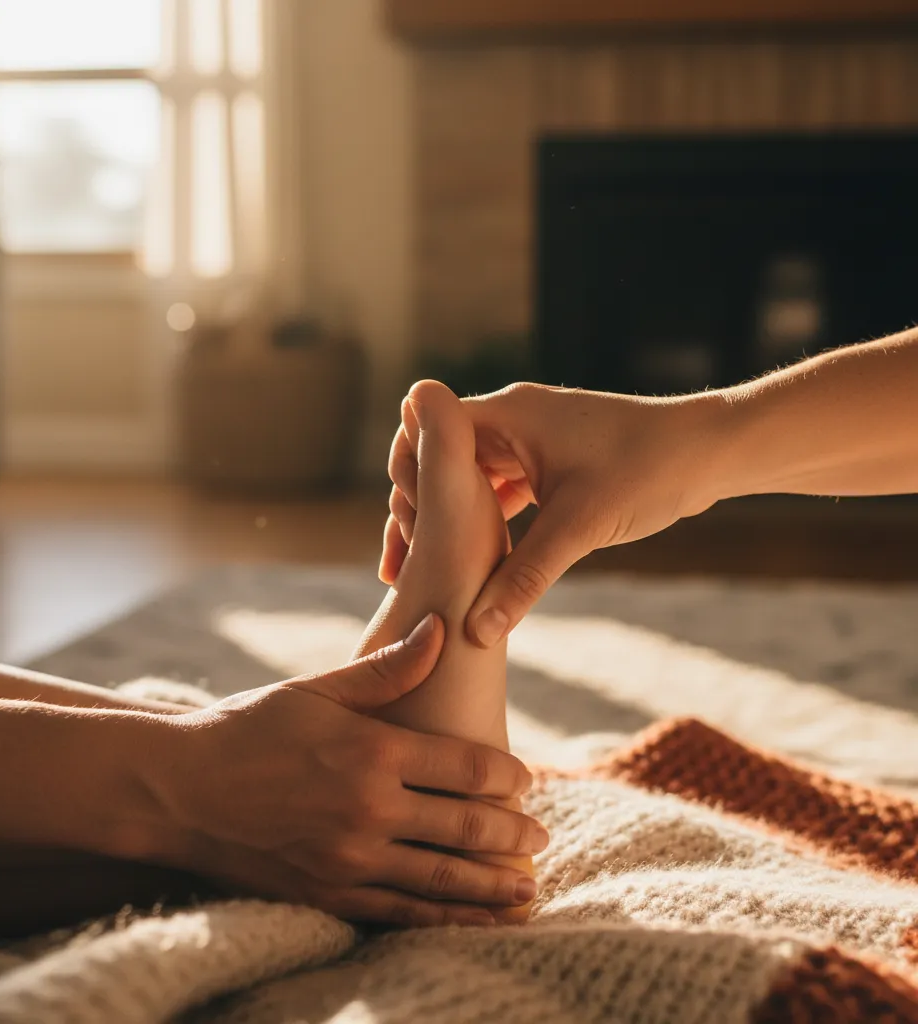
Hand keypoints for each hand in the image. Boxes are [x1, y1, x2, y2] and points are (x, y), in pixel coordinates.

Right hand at [136, 614, 547, 927]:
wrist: (176, 788)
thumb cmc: (247, 727)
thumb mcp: (316, 689)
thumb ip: (387, 670)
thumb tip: (441, 629)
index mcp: (371, 750)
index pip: (464, 765)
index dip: (505, 775)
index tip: (527, 782)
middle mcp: (368, 808)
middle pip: (465, 825)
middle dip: (511, 833)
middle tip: (542, 837)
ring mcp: (349, 858)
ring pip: (442, 878)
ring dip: (493, 886)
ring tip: (530, 890)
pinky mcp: (328, 894)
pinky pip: (402, 913)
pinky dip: (447, 919)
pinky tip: (475, 921)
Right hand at [381, 382, 717, 645]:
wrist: (712, 451)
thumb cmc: (649, 469)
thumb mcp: (580, 528)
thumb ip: (524, 579)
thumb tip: (477, 631)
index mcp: (508, 414)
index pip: (425, 433)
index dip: (406, 479)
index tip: (406, 531)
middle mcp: (511, 419)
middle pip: (438, 459)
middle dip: (415, 508)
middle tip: (398, 567)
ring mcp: (529, 440)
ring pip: (466, 479)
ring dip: (446, 519)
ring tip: (419, 573)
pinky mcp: (548, 462)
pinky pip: (497, 489)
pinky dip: (480, 521)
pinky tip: (468, 564)